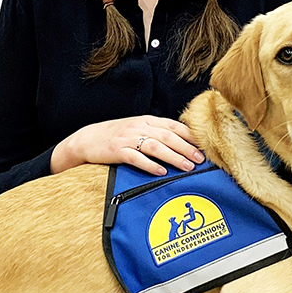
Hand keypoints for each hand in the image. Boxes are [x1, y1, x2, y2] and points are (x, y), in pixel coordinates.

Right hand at [50, 115, 204, 175]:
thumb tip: (182, 142)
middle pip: (168, 136)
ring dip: (173, 157)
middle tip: (200, 159)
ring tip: (187, 167)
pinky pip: (136, 158)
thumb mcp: (138, 129)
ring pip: (155, 146)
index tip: (204, 146)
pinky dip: (149, 165)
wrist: (87, 139)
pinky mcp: (117, 151)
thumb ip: (157, 132)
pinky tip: (160, 172)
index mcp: (147, 120)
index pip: (173, 126)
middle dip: (186, 148)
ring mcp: (128, 138)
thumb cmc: (116, 136)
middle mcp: (139, 127)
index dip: (190, 136)